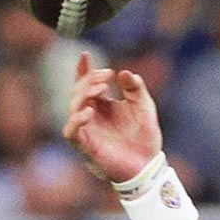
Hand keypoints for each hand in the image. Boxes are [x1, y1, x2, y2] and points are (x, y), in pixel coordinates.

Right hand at [62, 52, 162, 182]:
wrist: (147, 165)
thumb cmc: (144, 137)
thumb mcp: (144, 108)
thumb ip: (136, 89)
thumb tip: (125, 72)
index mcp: (102, 104)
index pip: (87, 83)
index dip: (83, 69)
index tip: (85, 54)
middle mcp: (90, 115)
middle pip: (79, 91)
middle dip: (89, 80)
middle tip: (106, 76)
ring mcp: (86, 130)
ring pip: (73, 107)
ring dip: (84, 95)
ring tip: (100, 88)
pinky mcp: (85, 146)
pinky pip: (72, 132)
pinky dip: (77, 120)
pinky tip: (88, 111)